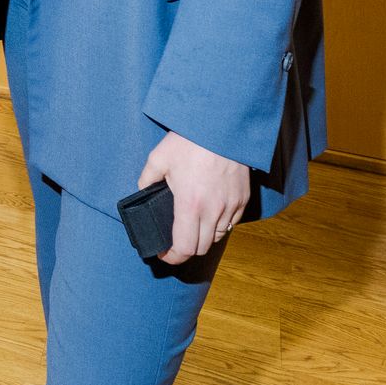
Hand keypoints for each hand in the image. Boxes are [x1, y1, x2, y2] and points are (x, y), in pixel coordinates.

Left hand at [137, 131, 249, 263]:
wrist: (222, 127)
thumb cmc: (189, 142)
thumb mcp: (158, 158)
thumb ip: (147, 179)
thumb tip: (143, 190)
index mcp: (189, 205)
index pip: (184, 247)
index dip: (172, 257)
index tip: (163, 254)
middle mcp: (212, 211)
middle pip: (201, 247)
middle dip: (186, 249)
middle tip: (174, 241)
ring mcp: (230, 206)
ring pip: (218, 236)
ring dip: (204, 237)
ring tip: (191, 227)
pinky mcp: (242, 199)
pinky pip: (231, 222)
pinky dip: (219, 225)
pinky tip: (208, 214)